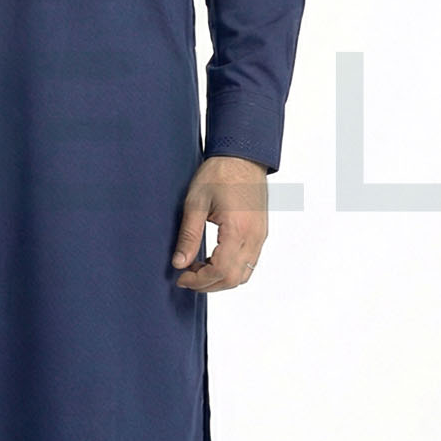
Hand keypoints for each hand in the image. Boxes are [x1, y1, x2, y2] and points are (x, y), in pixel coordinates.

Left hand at [171, 155, 267, 292]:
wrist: (243, 156)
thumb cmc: (219, 173)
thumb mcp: (195, 202)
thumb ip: (188, 235)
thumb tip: (179, 263)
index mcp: (238, 229)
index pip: (221, 270)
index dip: (200, 280)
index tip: (181, 277)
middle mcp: (254, 237)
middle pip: (234, 279)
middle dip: (208, 284)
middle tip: (187, 277)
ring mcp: (260, 236)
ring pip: (244, 274)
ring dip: (220, 279)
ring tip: (198, 269)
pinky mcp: (261, 233)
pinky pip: (249, 263)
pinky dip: (231, 269)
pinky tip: (212, 260)